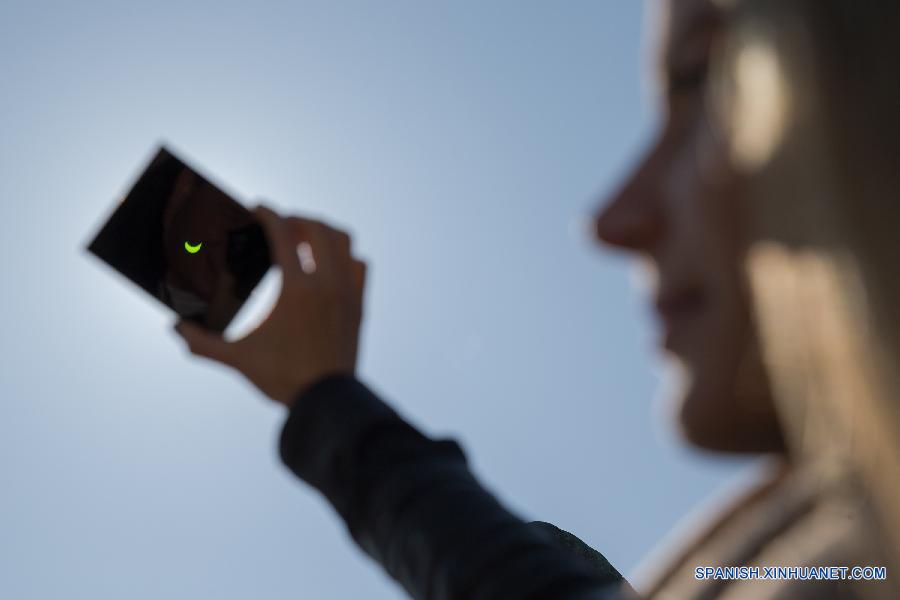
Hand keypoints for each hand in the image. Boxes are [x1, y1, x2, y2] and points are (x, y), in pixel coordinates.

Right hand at [174, 205, 366, 407]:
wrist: (327, 401)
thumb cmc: (283, 379)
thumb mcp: (238, 359)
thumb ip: (203, 342)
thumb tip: (175, 329)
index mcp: (298, 289)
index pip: (284, 233)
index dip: (269, 214)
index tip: (257, 208)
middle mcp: (327, 284)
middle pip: (317, 228)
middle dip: (296, 219)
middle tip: (278, 224)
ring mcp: (348, 293)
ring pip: (343, 241)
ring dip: (322, 232)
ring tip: (303, 238)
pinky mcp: (359, 305)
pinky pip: (359, 265)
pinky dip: (344, 255)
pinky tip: (328, 264)